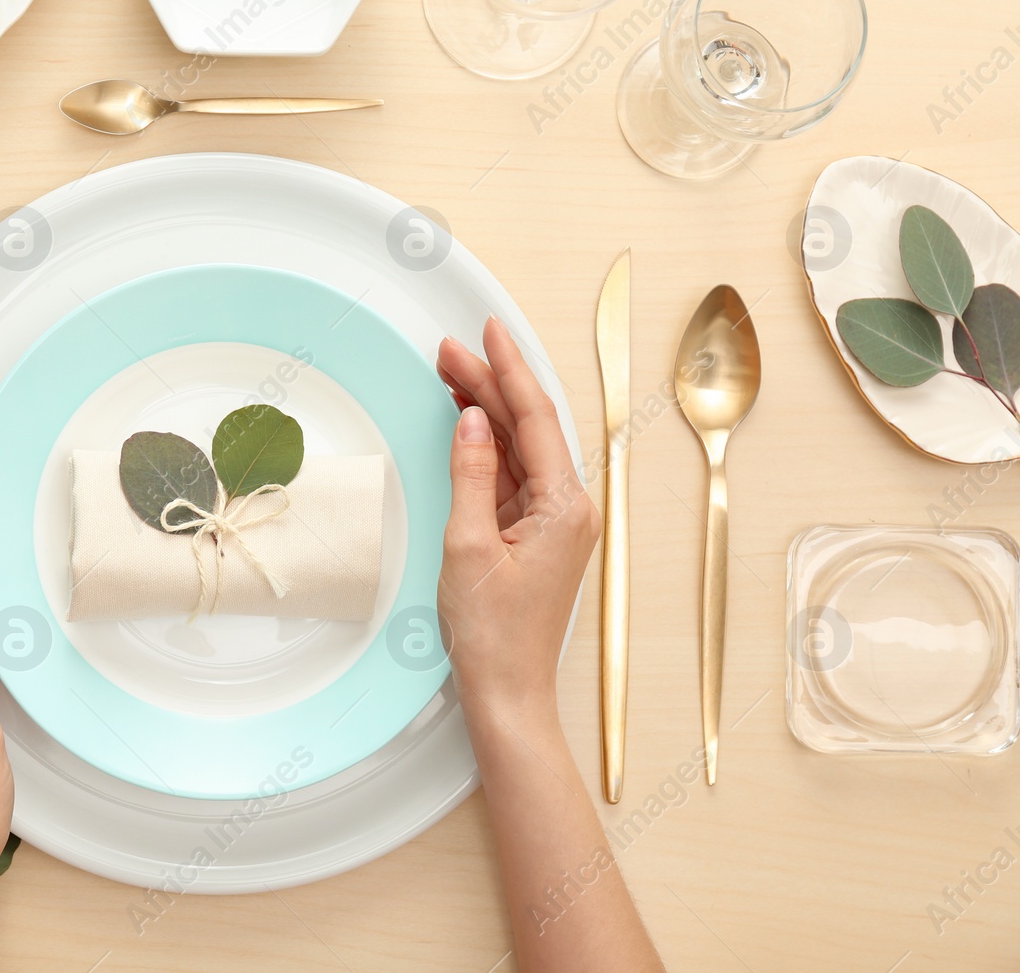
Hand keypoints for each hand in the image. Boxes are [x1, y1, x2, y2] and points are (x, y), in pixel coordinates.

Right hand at [435, 317, 599, 721]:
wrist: (508, 691)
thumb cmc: (493, 633)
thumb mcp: (468, 545)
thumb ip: (471, 474)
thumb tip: (469, 420)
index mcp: (566, 505)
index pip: (534, 418)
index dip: (508, 369)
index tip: (489, 330)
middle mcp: (571, 507)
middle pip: (528, 427)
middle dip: (490, 383)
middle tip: (449, 349)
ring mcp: (555, 520)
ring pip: (520, 448)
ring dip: (486, 411)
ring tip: (451, 374)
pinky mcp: (537, 534)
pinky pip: (513, 476)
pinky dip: (487, 447)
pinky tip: (467, 424)